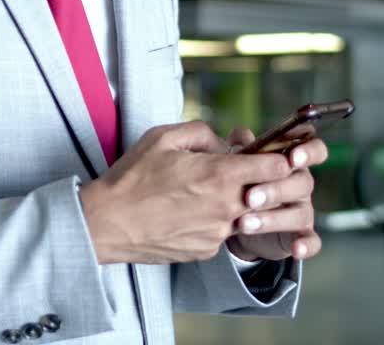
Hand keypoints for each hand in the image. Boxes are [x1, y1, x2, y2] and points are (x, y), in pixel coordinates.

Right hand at [78, 121, 287, 264]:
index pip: (277, 167)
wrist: (106, 223)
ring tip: (202, 192)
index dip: (277, 158)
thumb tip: (224, 143)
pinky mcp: (207, 251)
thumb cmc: (132, 178)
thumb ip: (202, 132)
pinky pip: (222, 232)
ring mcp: (218, 233)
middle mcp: (226, 207)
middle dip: (262, 182)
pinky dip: (214, 221)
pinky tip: (187, 213)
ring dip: (236, 202)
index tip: (267, 155)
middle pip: (270, 195)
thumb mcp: (163, 137)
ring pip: (246, 215)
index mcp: (220, 175)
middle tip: (239, 172)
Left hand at [222, 127, 326, 262]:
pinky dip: (306, 245)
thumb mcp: (240, 164)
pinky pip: (312, 240)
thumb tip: (241, 136)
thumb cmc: (244, 184)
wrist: (241, 224)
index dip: (308, 150)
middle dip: (276, 189)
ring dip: (273, 218)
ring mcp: (303, 210)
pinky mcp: (302, 235)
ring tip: (244, 223)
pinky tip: (296, 249)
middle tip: (250, 197)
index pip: (312, 149)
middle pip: (302, 181)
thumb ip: (242, 147)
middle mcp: (301, 184)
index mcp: (291, 161)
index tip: (292, 157)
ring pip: (300, 212)